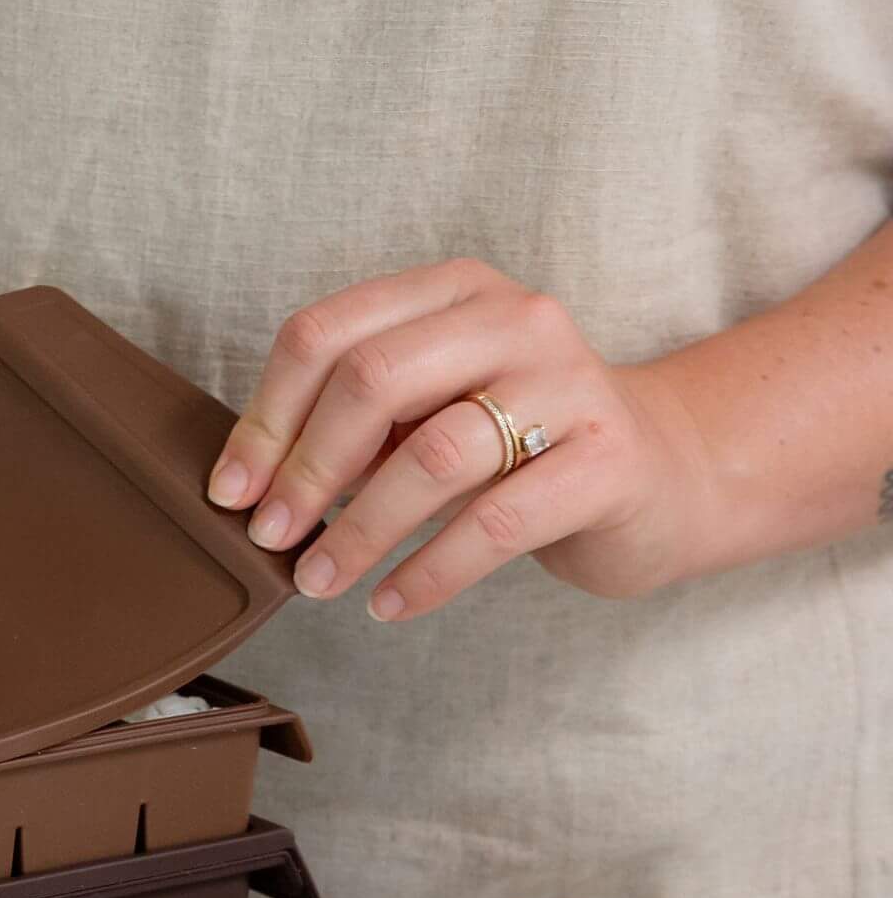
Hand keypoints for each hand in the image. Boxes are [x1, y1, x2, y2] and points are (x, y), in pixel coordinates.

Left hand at [206, 259, 714, 618]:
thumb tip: (251, 485)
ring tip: (318, 582)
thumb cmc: (518, 448)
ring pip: (434, 455)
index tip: (230, 491)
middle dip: (305, 469)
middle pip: (372, 378)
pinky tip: (389, 604)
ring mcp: (569, 384)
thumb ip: (356, 427)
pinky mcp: (607, 460)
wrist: (667, 472)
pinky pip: (496, 522)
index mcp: (452, 294)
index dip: (266, 417)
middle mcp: (514, 319)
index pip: (326, 334)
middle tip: (270, 536)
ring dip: (360, 531)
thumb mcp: (429, 415)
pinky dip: (429, 572)